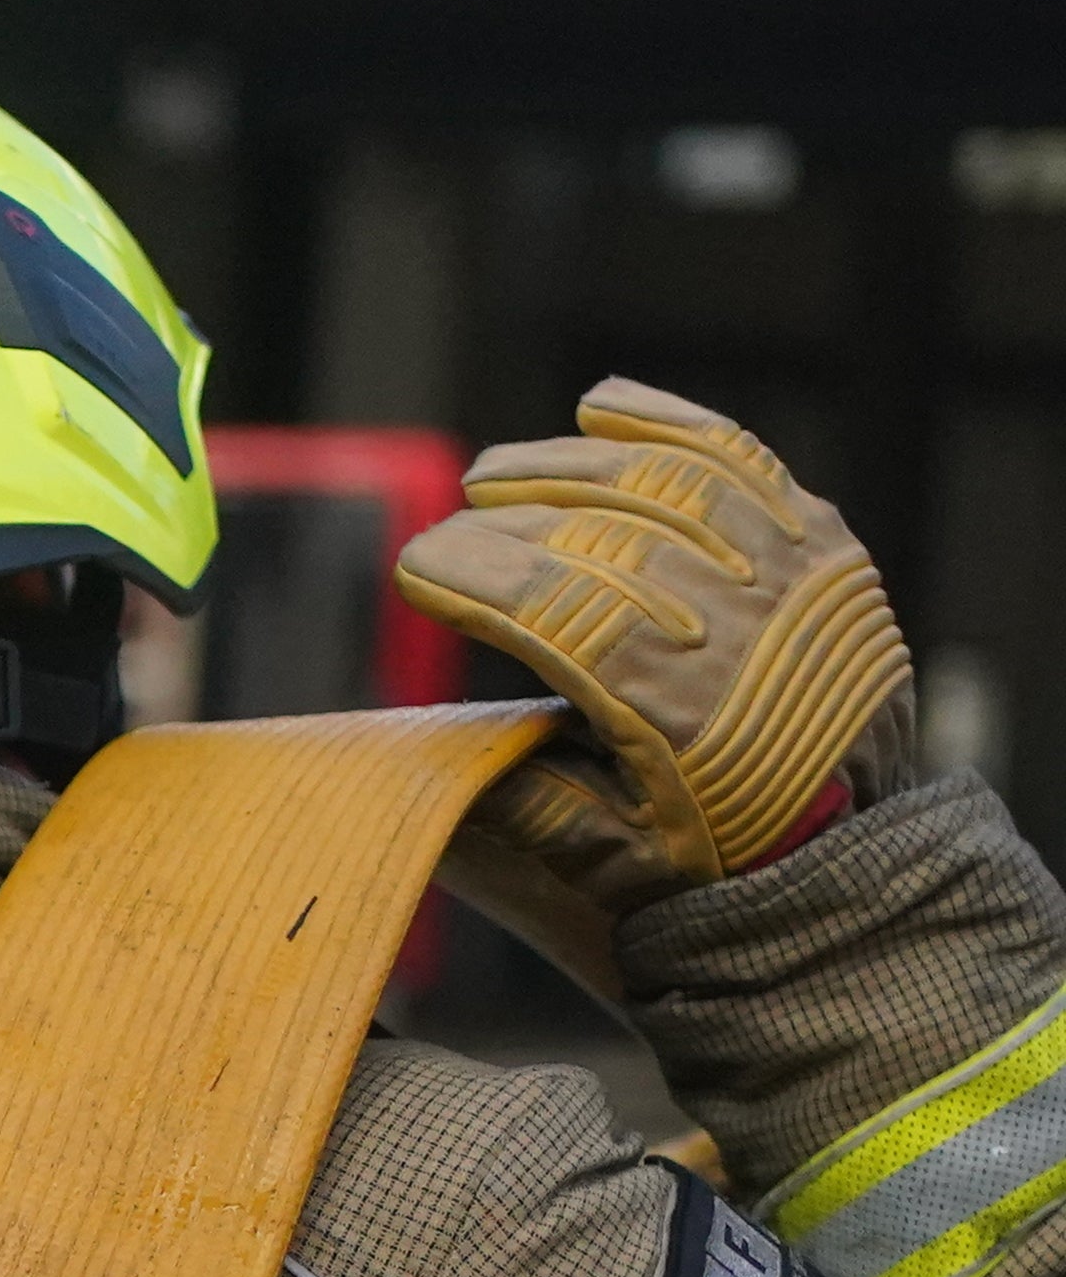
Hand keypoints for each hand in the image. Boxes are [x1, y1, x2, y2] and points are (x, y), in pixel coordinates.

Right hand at [398, 379, 915, 903]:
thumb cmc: (720, 859)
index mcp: (685, 717)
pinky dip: (668, 429)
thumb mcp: (615, 866)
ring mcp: (794, 576)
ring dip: (569, 467)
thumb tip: (442, 756)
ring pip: (667, 484)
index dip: (480, 578)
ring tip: (496, 470)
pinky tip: (600, 409)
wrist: (860, 849)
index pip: (564, 612)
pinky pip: (743, 462)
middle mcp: (747, 630)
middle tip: (448, 529)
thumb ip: (529, 806)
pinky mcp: (824, 548)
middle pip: (604, 539)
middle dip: (507, 523)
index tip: (416, 567)